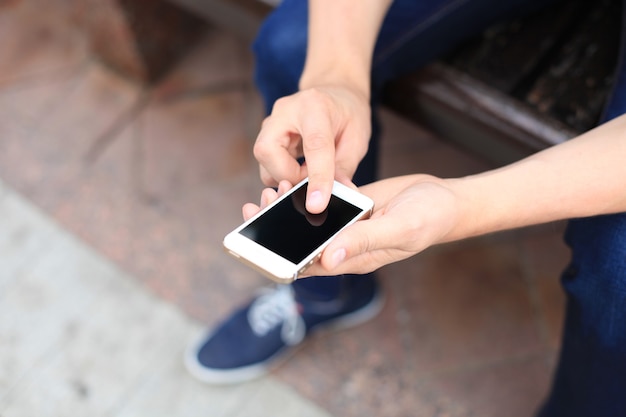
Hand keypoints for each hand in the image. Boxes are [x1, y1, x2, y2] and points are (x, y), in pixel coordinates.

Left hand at [242, 175, 460, 275]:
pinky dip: (309, 190)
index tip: (259, 242)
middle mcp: (345, 244)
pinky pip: (324, 199)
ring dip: (289, 205)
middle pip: (302, 242)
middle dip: (276, 226)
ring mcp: (347, 223)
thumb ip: (364, 242)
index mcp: (353, 258)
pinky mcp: (351, 204)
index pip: (309, 266)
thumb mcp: (398, 230)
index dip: (281, 259)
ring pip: (310, 219)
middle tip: (260, 203)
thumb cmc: (428, 219)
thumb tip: (328, 258)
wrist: (445, 198)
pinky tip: (299, 177)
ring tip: (276, 187)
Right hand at [253, 84, 370, 213]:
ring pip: (264, 163)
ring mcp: (270, 123)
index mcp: (314, 105)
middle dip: (289, 177)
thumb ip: (343, 169)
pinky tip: (302, 172)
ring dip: (287, 178)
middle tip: (312, 183)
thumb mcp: (356, 140)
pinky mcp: (266, 137)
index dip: (316, 178)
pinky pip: (268, 166)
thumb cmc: (347, 115)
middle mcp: (284, 111)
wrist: (335, 94)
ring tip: (311, 175)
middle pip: (268, 151)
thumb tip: (336, 197)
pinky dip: (284, 176)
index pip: (314, 146)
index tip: (316, 205)